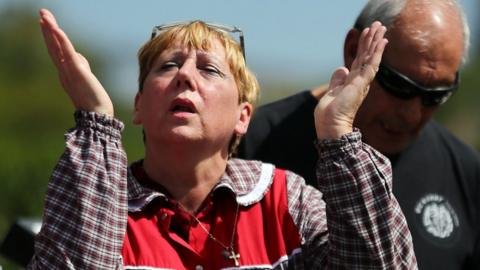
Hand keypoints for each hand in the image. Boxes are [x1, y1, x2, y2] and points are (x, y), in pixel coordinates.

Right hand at [39, 8, 113, 116]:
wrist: (97, 115)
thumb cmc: (94, 101)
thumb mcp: (86, 80)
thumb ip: (81, 67)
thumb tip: (79, 57)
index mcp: (65, 73)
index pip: (56, 51)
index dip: (51, 37)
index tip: (47, 23)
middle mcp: (64, 71)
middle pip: (53, 46)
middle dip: (47, 29)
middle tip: (41, 13)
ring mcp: (69, 71)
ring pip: (57, 47)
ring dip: (51, 29)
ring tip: (44, 15)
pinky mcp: (78, 72)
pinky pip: (67, 53)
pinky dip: (61, 41)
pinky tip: (56, 29)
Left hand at [314, 21, 386, 138]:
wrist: (331, 126)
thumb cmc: (330, 114)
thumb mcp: (332, 92)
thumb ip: (337, 80)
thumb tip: (341, 68)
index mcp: (353, 83)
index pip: (361, 61)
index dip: (365, 47)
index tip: (369, 34)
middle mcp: (360, 81)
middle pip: (367, 56)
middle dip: (372, 40)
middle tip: (379, 25)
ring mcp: (361, 82)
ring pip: (371, 57)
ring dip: (375, 41)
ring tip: (381, 27)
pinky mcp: (361, 83)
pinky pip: (371, 64)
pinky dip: (377, 52)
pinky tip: (381, 42)